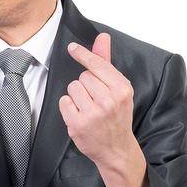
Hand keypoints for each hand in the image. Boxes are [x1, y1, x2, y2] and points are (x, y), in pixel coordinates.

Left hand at [59, 32, 136, 169]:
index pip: (97, 64)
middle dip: (86, 85)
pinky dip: (69, 107)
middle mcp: (109, 101)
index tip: (72, 48)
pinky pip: (64, 102)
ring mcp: (93, 114)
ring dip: (77, 96)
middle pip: (83, 76)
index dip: (83, 55)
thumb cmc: (117, 117)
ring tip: (88, 108)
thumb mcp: (119, 89)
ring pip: (72, 88)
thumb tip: (102, 37)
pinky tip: (80, 115)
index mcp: (121, 89)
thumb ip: (107, 63)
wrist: (116, 149)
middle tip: (96, 100)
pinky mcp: (78, 124)